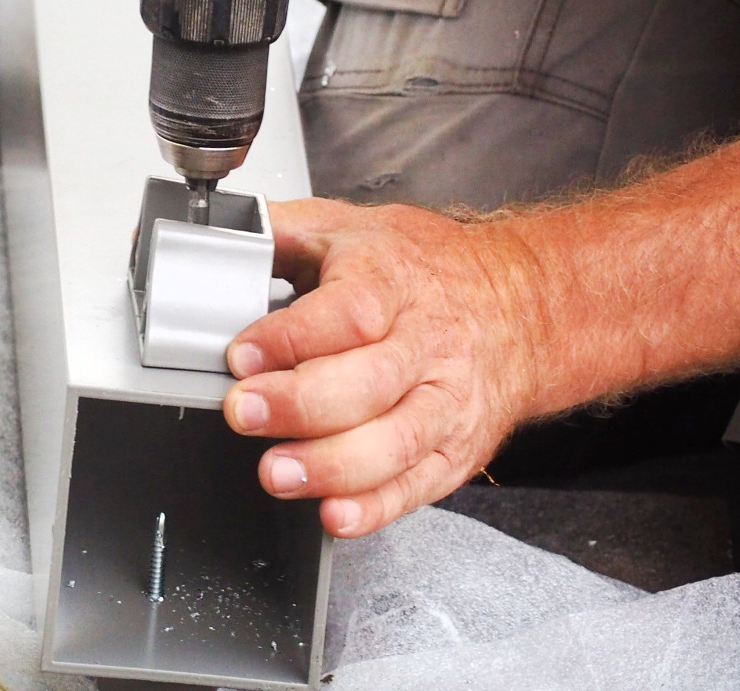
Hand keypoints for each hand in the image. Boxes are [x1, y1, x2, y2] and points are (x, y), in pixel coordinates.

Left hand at [223, 198, 545, 537]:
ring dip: (332, 466)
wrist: (517, 302)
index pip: (349, 311)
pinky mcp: (457, 446)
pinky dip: (377, 506)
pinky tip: (335, 513)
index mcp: (394, 278)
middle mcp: (428, 341)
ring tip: (277, 472)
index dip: (292, 337)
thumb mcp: (351, 226)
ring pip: (397, 441)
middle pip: (371, 382)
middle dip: (300, 404)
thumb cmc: (421, 266)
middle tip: (244, 412)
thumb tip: (222, 235)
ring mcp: (448, 399)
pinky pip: (419, 484)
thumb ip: (283, 232)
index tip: (241, 355)